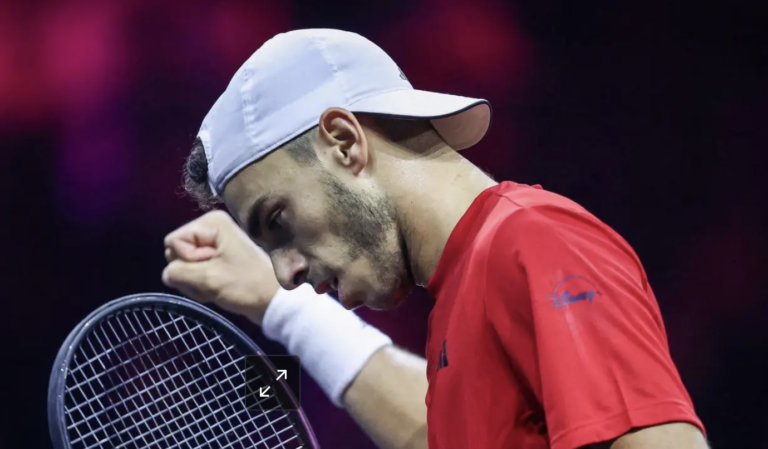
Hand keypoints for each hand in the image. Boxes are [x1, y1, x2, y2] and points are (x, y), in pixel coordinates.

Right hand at [162, 210, 279, 325]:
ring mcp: (213, 243)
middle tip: (214, 280)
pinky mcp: (216, 258)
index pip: (172, 242)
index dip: (187, 261)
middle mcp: (211, 227)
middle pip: (176, 252)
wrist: (272, 300)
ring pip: (183, 265)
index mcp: (211, 222)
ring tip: (218, 286)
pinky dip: (202, 284)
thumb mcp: (207, 279)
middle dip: (190, 273)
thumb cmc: (245, 285)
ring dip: (196, 281)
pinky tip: (217, 289)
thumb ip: (178, 273)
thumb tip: (168, 273)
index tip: (212, 268)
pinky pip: (194, 272)